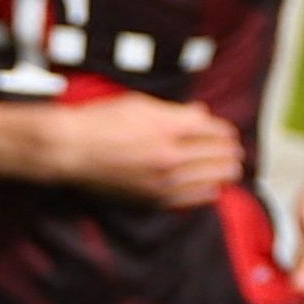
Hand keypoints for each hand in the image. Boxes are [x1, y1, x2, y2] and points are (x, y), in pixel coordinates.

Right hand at [57, 92, 243, 208]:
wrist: (70, 150)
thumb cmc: (99, 121)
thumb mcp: (139, 104)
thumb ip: (175, 111)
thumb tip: (201, 113)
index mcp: (169, 128)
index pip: (216, 131)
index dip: (225, 131)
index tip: (227, 133)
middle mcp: (171, 156)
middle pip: (220, 156)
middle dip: (230, 151)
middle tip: (233, 150)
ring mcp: (164, 181)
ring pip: (214, 179)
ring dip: (224, 171)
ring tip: (229, 168)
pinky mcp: (154, 199)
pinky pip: (194, 199)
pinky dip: (208, 192)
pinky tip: (212, 187)